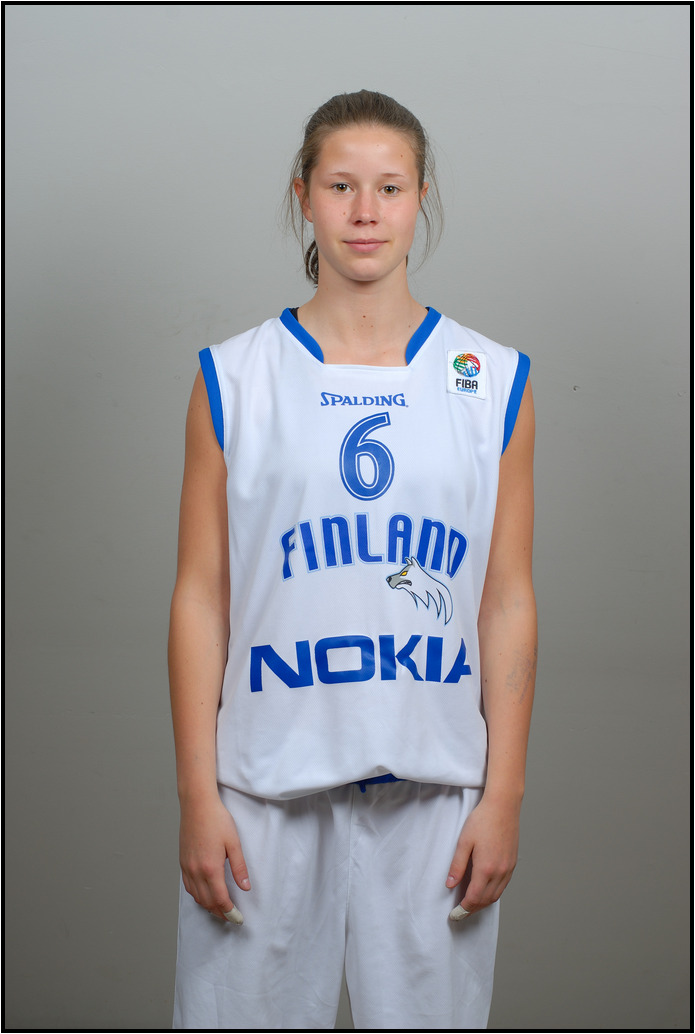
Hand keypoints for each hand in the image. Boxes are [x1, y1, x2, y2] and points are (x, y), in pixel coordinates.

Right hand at [179, 794, 250, 922]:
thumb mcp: (234, 843)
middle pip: (207, 902)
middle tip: (232, 918)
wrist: (197, 805)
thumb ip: (239, 867)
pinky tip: (204, 895)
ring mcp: (187, 868)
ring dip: (208, 906)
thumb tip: (245, 887)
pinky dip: (197, 896)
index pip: (221, 899)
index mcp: (211, 868)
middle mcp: (196, 871)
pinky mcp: (182, 862)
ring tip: (220, 910)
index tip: (238, 919)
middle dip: (220, 913)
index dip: (230, 912)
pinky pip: (188, 887)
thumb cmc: (217, 820)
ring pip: (196, 896)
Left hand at [445, 796, 519, 918]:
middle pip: (486, 900)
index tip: (454, 914)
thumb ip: (457, 865)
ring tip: (471, 905)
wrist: (503, 806)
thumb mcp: (464, 842)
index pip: (474, 898)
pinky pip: (503, 886)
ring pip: (496, 895)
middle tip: (460, 913)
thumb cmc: (482, 820)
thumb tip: (450, 885)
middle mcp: (500, 871)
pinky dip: (493, 894)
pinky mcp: (513, 863)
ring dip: (483, 903)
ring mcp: (508, 868)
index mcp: (486, 868)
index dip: (463, 909)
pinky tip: (485, 891)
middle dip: (472, 909)